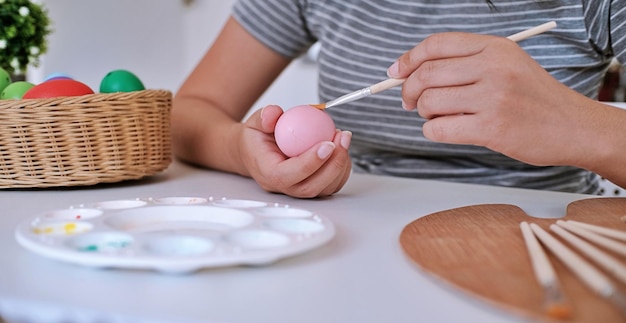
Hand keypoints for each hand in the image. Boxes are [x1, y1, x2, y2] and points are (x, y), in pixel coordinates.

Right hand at [238, 105, 351, 197]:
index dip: (310, 163)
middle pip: (311, 187)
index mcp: (268, 173)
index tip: (327, 144)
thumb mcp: (255, 123)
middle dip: (332, 165)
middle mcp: (285, 187)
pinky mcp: (312, 186)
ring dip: (341, 165)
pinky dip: (342, 168)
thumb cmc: (257, 139)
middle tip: (342, 139)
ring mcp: (300, 189)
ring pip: (325, 188)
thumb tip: (275, 114)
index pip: (288, 175)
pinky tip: (343, 146)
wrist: (257, 151)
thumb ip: (264, 118)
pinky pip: (332, 184)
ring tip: (343, 138)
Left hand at [387, 32, 596, 166]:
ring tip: (438, 116)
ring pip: (428, 102)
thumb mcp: (507, 64)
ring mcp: (493, 97)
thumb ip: (465, 64)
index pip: (436, 44)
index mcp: (494, 47)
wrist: (573, 126)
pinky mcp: (491, 128)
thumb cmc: (533, 97)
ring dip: (424, 113)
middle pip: (426, 74)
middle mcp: (493, 67)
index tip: (395, 72)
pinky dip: (433, 131)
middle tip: (409, 102)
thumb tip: (410, 72)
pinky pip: (438, 129)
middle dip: (408, 91)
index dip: (408, 59)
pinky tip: (448, 129)